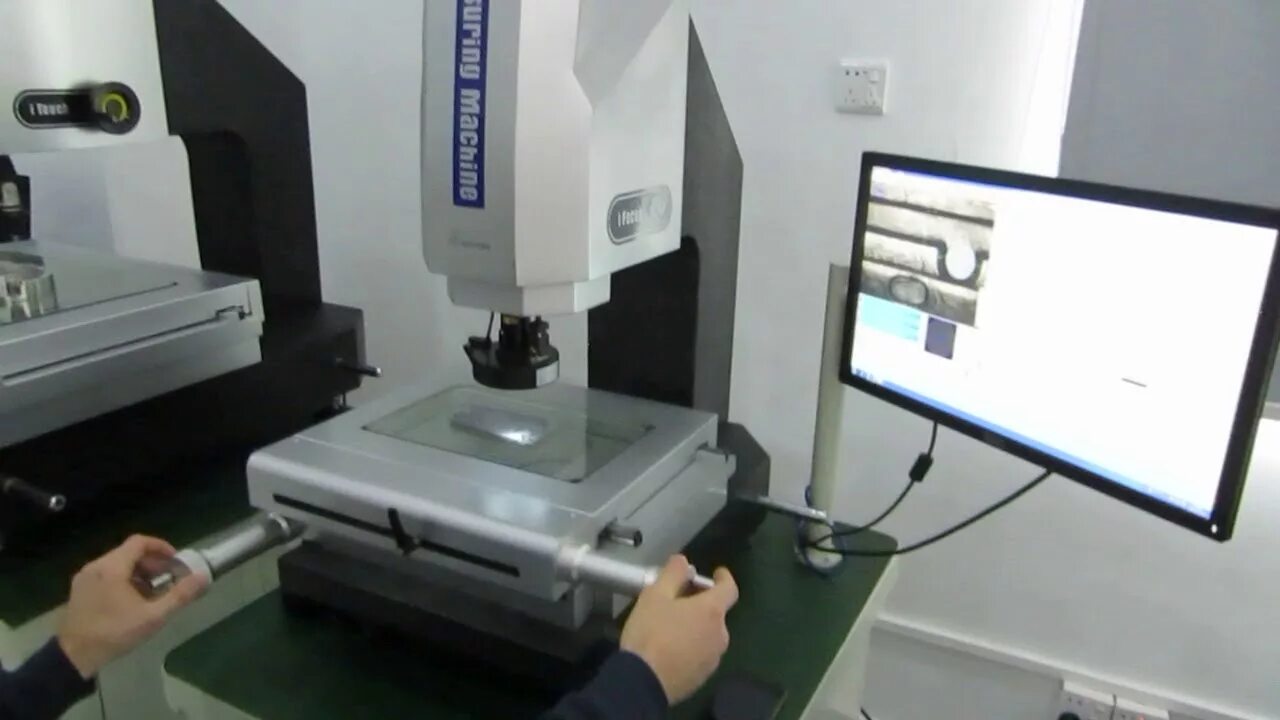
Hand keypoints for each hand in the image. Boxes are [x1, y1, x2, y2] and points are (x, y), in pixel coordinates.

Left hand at [57, 535, 208, 677]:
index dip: (160, 547)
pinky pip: (105, 574)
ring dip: (137, 572)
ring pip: (116, 563)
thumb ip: (179, 596)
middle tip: (167, 579)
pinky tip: (131, 600)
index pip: (139, 542)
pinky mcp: (79, 589)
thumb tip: (202, 578)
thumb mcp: (152, 617)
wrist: (74, 656)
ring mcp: (84, 578)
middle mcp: (96, 566)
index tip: (175, 561)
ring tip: (151, 592)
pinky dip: (122, 579)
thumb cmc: (114, 634)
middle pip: (128, 552)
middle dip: (151, 563)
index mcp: (112, 568)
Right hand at [620, 555, 738, 704]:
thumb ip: (673, 573)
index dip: (724, 578)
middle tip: (678, 600)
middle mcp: (720, 635)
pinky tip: (670, 650)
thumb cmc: (650, 633)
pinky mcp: (703, 678)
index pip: (729, 588)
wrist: (642, 682)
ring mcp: (713, 659)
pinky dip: (691, 647)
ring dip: (696, 627)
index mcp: (712, 611)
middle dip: (701, 603)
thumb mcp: (655, 595)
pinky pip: (701, 654)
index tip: (717, 573)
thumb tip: (684, 561)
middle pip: (716, 613)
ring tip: (670, 627)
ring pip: (708, 634)